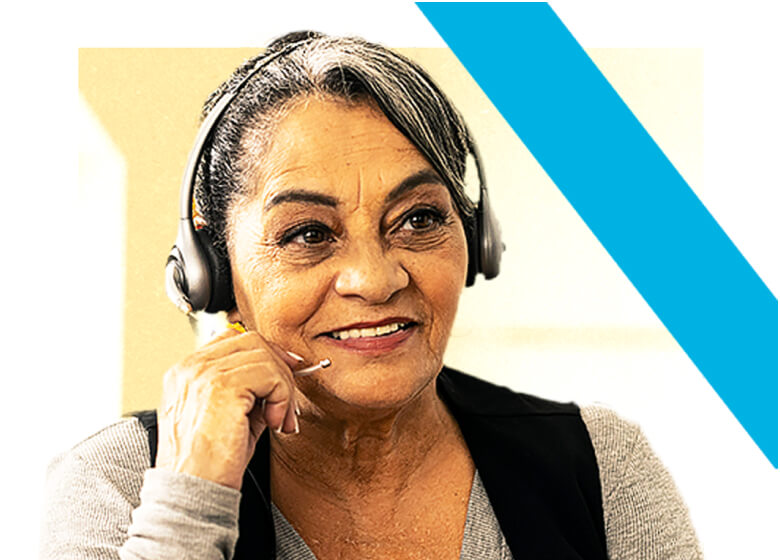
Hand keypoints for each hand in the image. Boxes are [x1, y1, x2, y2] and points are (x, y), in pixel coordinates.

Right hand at [155, 329, 300, 488]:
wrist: (192, 493)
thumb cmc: (208, 466)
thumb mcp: (228, 418)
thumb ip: (247, 392)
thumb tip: (280, 378)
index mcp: (184, 373)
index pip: (231, 339)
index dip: (265, 354)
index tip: (286, 374)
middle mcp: (190, 367)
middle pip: (251, 341)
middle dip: (279, 368)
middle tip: (288, 402)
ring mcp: (203, 373)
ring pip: (264, 356)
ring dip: (284, 388)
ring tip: (280, 420)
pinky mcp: (222, 385)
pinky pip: (270, 374)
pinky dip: (282, 397)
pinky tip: (274, 423)